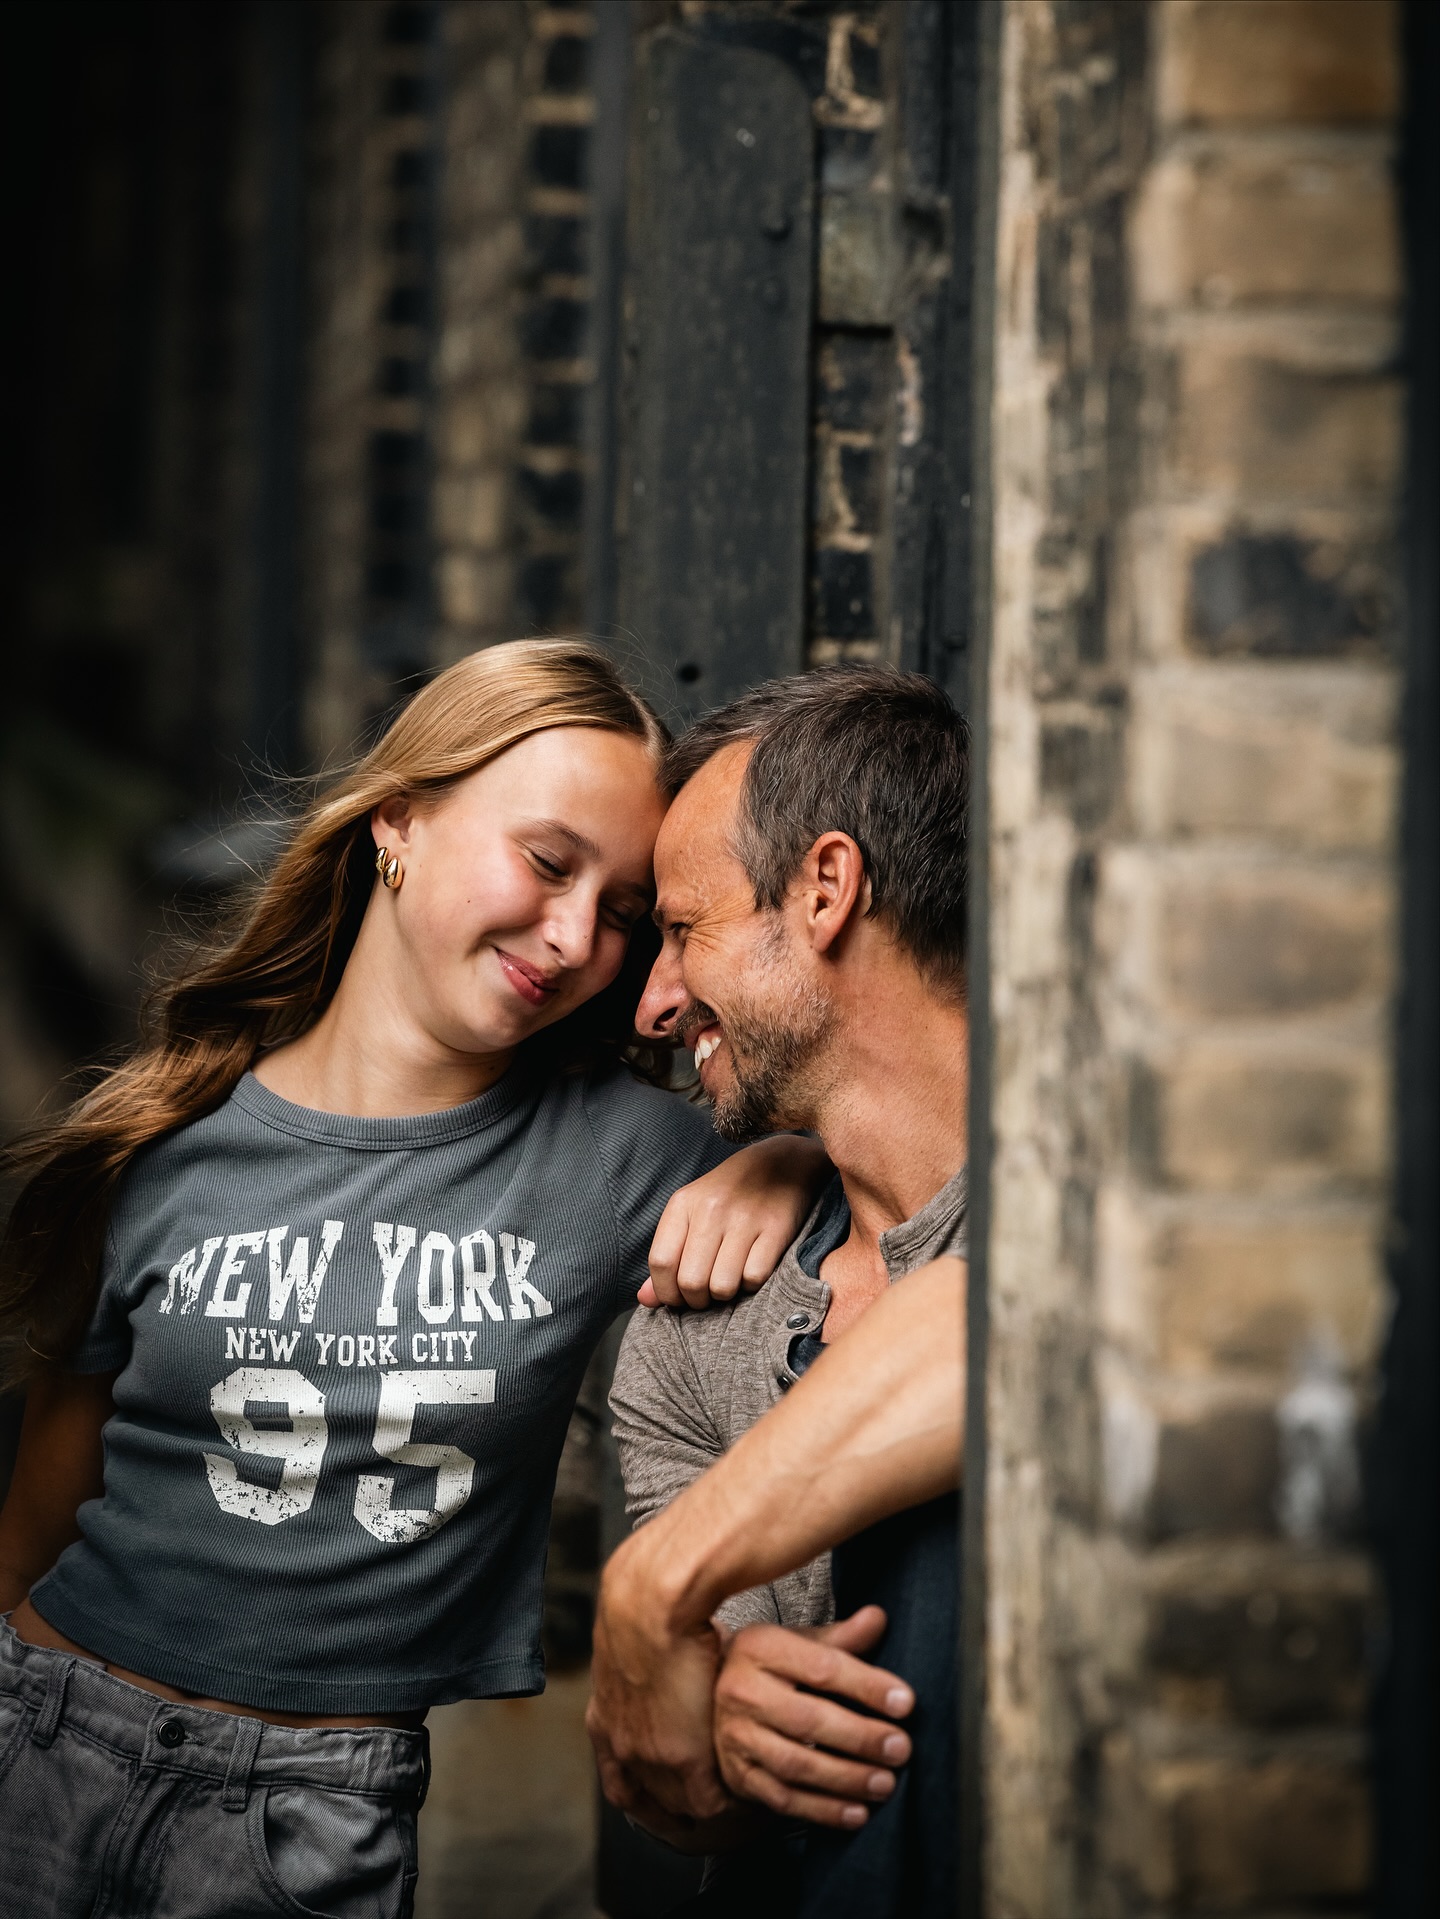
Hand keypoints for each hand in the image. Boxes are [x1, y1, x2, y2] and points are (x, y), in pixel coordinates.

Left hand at [586, 1532, 732, 1822]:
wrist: (653, 1602)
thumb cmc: (648, 1605)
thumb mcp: (633, 1645)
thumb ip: (645, 1664)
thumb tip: (666, 1655)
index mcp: (604, 1718)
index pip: (619, 1780)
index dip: (645, 1791)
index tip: (665, 1797)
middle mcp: (621, 1744)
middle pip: (650, 1797)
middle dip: (678, 1802)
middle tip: (709, 1804)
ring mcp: (648, 1756)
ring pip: (681, 1803)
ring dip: (708, 1802)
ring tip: (736, 1798)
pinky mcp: (682, 1758)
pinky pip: (710, 1802)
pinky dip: (730, 1800)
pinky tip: (748, 1790)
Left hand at [638, 1135, 829, 1308]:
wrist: (780, 1162)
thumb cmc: (728, 1194)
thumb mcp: (691, 1213)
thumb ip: (668, 1256)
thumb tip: (645, 1299)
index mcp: (683, 1204)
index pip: (661, 1262)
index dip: (666, 1292)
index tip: (679, 1298)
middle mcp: (711, 1209)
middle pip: (691, 1281)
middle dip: (697, 1301)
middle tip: (707, 1294)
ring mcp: (745, 1218)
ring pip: (722, 1286)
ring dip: (726, 1294)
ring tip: (730, 1280)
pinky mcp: (776, 1228)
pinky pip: (754, 1278)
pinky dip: (752, 1284)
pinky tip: (751, 1269)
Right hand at [713, 1607, 913, 1828]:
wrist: (710, 1692)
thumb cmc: (770, 1665)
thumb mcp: (800, 1641)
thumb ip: (842, 1637)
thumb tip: (879, 1618)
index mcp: (760, 1648)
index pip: (821, 1667)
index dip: (866, 1685)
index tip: (905, 1702)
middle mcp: (741, 1691)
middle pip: (807, 1719)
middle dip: (860, 1737)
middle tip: (900, 1748)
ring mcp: (736, 1737)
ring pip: (795, 1764)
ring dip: (846, 1779)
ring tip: (885, 1783)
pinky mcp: (738, 1775)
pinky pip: (783, 1798)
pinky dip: (822, 1810)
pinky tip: (857, 1813)